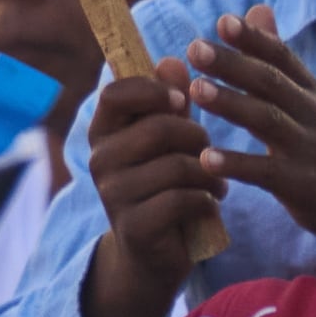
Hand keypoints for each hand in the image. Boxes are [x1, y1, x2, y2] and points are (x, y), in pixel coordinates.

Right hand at [81, 66, 221, 316]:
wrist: (153, 255)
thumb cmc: (164, 185)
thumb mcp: (167, 141)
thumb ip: (170, 103)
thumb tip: (171, 61)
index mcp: (103, 132)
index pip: (115, 93)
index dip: (153, 90)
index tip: (181, 100)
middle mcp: (100, 161)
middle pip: (158, 128)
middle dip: (196, 137)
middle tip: (209, 153)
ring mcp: (114, 195)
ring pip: (176, 165)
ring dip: (208, 173)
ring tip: (215, 182)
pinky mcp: (135, 226)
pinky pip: (181, 199)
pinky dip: (206, 200)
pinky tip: (210, 203)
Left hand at [186, 9, 315, 297]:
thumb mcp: (310, 100)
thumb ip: (278, 59)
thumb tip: (257, 9)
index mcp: (310, 92)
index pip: (283, 58)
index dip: (255, 39)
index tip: (223, 21)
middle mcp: (311, 114)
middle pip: (270, 83)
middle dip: (233, 64)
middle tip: (195, 49)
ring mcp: (308, 149)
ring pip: (268, 120)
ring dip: (231, 104)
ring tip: (195, 90)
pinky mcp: (302, 185)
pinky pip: (265, 172)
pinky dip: (236, 164)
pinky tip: (205, 159)